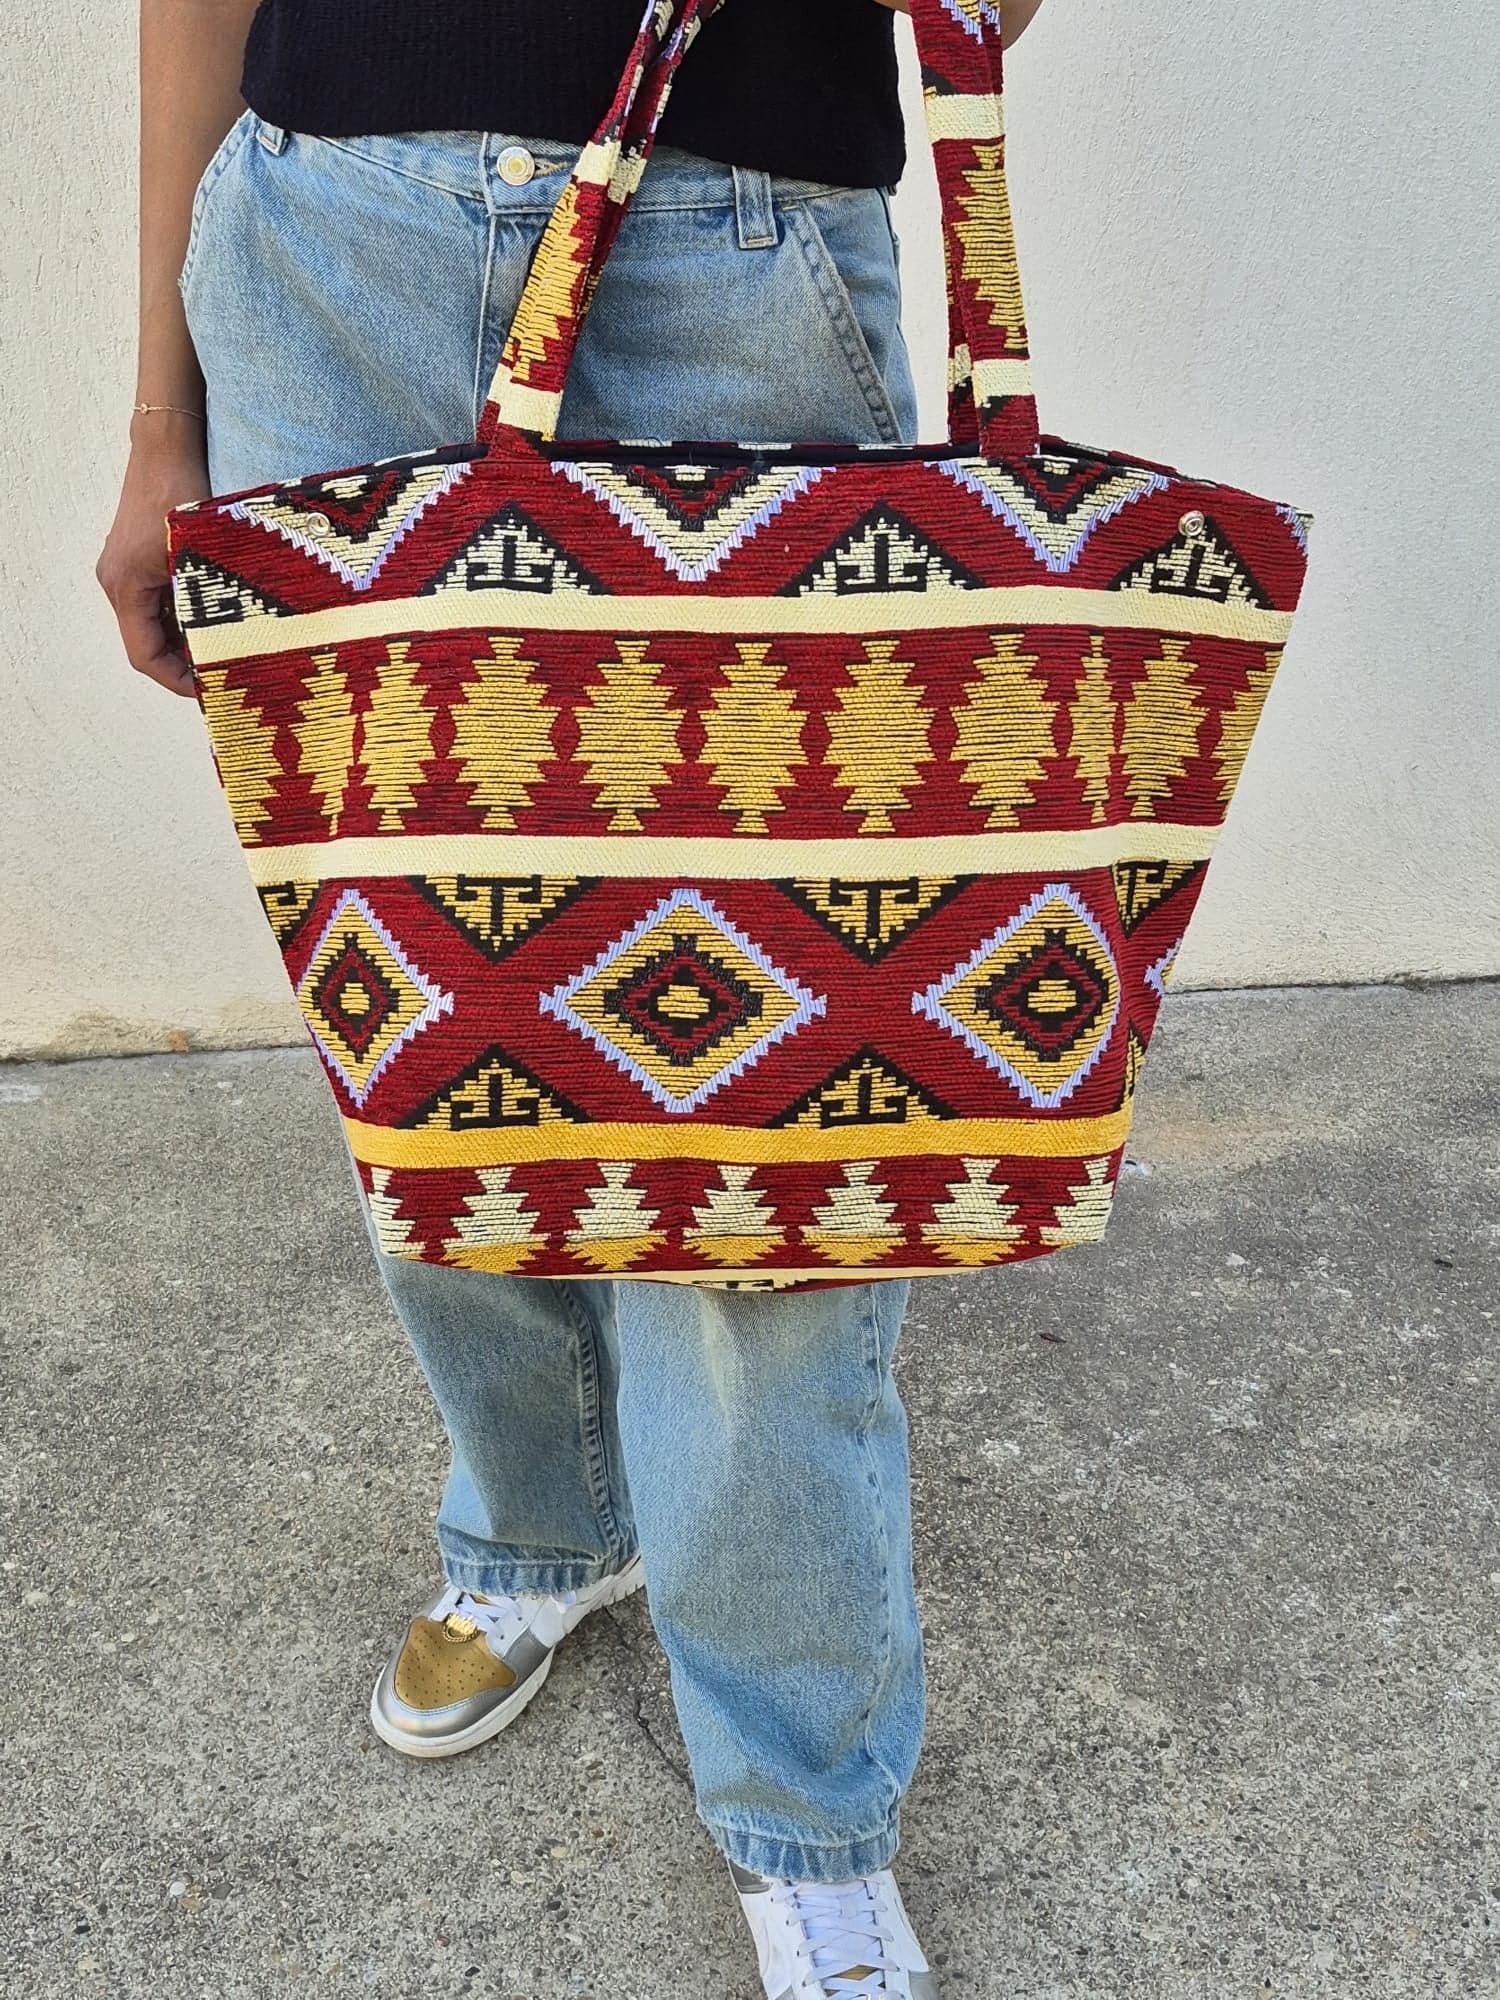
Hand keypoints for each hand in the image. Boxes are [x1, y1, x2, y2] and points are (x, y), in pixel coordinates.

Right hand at [97, 412, 209, 697]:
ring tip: (230, 652)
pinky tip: (223, 621)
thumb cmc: (183, 494)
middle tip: (228, 675)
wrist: (168, 447)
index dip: (178, 680)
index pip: (145, 655)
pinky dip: (190, 616)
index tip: (211, 690)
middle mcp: (119, 583)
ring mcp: (129, 571)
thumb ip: (207, 604)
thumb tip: (230, 647)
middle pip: (151, 643)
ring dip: (191, 640)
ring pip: (159, 623)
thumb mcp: (199, 556)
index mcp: (125, 587)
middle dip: (188, 664)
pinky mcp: (142, 560)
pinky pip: (164, 602)